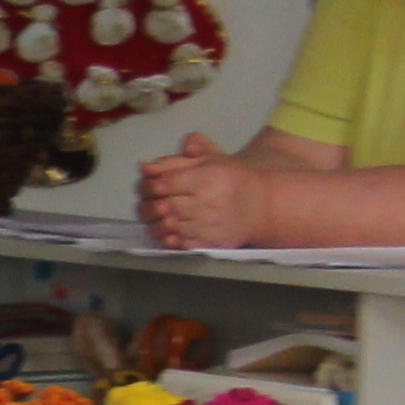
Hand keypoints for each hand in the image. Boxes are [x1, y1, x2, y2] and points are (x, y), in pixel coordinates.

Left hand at [138, 132, 265, 249]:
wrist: (261, 206)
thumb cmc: (231, 178)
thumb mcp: (209, 161)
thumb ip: (176, 162)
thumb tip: (143, 167)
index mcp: (207, 177)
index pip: (166, 183)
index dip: (150, 186)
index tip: (148, 187)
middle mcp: (208, 202)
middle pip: (165, 206)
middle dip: (151, 205)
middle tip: (149, 203)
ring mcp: (209, 225)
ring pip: (170, 226)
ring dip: (156, 222)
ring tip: (158, 216)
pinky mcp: (210, 242)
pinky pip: (180, 243)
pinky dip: (168, 237)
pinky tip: (168, 230)